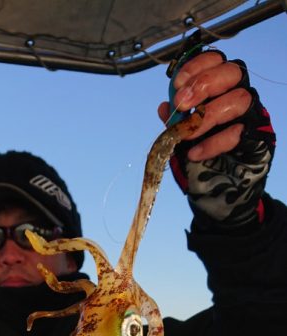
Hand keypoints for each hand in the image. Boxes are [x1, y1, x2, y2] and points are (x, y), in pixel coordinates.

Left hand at [158, 51, 275, 227]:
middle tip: (181, 104)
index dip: (197, 66)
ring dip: (208, 114)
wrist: (219, 190)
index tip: (176, 84)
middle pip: (232, 72)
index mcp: (221, 86)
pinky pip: (238, 133)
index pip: (216, 60)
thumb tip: (163, 106)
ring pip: (239, 99)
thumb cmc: (202, 154)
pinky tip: (194, 153)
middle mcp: (239, 94)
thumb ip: (176, 120)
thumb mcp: (183, 135)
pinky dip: (213, 143)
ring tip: (187, 133)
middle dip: (204, 84)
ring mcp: (251, 115)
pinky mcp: (258, 138)